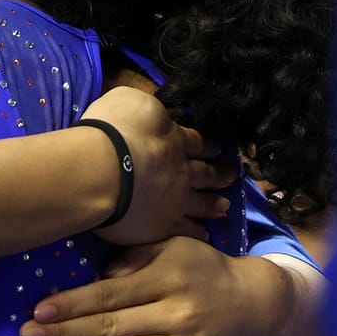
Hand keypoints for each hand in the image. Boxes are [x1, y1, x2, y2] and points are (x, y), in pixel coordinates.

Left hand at [18, 237, 295, 335]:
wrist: (257, 305)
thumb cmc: (204, 271)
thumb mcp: (175, 248)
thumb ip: (138, 257)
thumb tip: (102, 273)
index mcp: (167, 277)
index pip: (111, 293)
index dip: (73, 303)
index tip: (39, 310)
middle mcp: (175, 311)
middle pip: (112, 324)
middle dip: (66, 332)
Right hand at [82, 85, 236, 244]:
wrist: (102, 168)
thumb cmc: (111, 130)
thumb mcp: (129, 100)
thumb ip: (146, 108)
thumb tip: (154, 113)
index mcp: (174, 139)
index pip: (196, 142)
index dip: (208, 145)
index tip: (220, 148)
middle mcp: (181, 170)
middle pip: (205, 172)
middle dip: (219, 173)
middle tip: (233, 176)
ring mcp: (176, 200)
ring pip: (201, 203)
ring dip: (213, 203)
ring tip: (225, 206)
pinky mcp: (164, 225)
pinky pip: (185, 230)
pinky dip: (196, 232)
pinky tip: (203, 235)